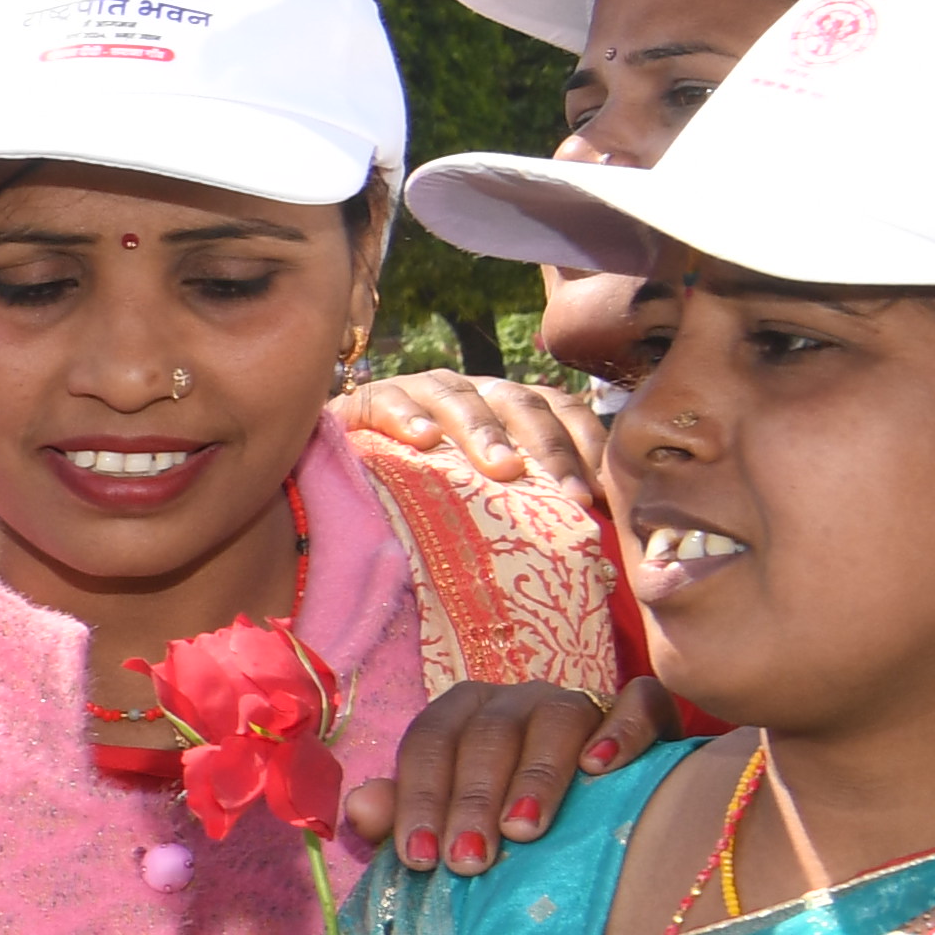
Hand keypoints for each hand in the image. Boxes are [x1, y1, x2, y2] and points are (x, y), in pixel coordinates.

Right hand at [340, 366, 601, 491]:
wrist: (332, 479)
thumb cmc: (417, 500)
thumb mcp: (479, 502)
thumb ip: (528, 508)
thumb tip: (597, 542)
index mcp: (506, 410)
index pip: (560, 409)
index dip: (586, 446)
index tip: (602, 497)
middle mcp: (471, 392)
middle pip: (521, 403)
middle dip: (551, 450)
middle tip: (572, 498)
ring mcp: (418, 392)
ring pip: (460, 397)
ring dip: (486, 433)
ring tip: (504, 470)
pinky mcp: (365, 401)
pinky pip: (389, 401)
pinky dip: (407, 417)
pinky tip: (423, 441)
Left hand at [341, 675, 679, 872]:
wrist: (604, 811)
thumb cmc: (504, 820)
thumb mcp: (449, 821)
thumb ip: (402, 816)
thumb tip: (360, 808)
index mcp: (459, 716)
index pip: (427, 743)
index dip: (419, 799)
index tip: (420, 860)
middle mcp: (514, 700)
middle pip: (486, 736)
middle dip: (472, 799)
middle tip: (469, 860)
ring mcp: (578, 699)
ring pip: (556, 719)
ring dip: (537, 776)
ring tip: (524, 830)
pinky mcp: (640, 709)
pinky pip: (636, 704)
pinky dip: (622, 730)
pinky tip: (604, 767)